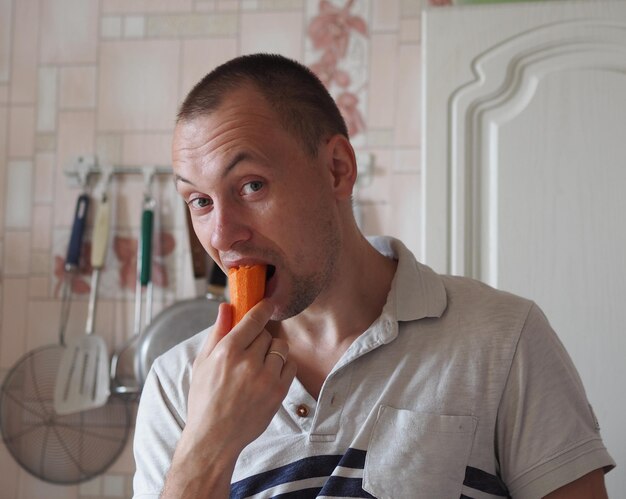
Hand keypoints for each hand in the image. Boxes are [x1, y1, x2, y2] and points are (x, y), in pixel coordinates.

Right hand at [184, 300, 295, 460]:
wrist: (214, 437)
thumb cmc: (204, 399)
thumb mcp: (202, 363)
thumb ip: (217, 332)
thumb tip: (226, 307)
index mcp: (227, 351)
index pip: (253, 320)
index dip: (262, 308)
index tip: (267, 303)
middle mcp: (248, 362)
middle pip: (266, 334)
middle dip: (260, 339)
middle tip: (250, 351)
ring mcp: (265, 377)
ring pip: (280, 347)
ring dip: (272, 351)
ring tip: (259, 364)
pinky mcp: (278, 391)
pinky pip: (290, 365)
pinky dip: (282, 366)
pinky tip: (269, 375)